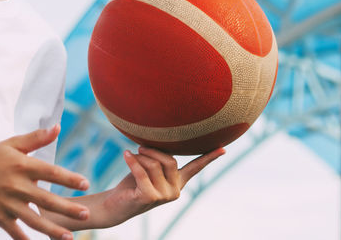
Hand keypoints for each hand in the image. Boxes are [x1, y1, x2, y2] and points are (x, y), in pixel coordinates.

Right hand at [0, 126, 91, 239]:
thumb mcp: (12, 143)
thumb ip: (36, 138)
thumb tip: (58, 127)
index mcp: (22, 166)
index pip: (51, 172)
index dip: (69, 179)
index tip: (86, 184)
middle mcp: (16, 186)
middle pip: (47, 200)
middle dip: (68, 209)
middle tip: (86, 215)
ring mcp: (7, 204)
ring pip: (34, 221)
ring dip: (53, 230)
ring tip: (70, 237)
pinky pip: (15, 232)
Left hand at [101, 146, 224, 221]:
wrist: (117, 204)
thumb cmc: (133, 182)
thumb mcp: (150, 167)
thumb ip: (159, 157)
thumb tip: (163, 136)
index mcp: (178, 182)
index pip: (197, 168)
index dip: (209, 157)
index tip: (224, 148)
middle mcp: (175, 191)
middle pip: (170, 161)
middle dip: (153, 151)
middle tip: (140, 147)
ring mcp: (163, 196)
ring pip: (154, 165)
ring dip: (140, 157)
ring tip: (131, 155)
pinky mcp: (149, 198)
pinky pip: (142, 172)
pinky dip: (132, 161)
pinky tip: (125, 154)